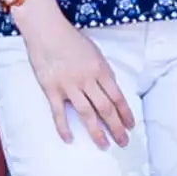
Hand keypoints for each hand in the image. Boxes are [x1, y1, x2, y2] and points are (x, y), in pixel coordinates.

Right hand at [16, 20, 133, 147]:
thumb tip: (108, 90)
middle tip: (123, 142)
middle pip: (105, 109)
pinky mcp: (51, 89)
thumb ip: (101, 71)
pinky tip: (70, 139)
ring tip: (104, 145)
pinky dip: (64, 127)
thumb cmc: (70, 38)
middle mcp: (87, 80)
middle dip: (116, 127)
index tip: (130, 126)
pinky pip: (59, 112)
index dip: (125, 113)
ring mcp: (69, 85)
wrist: (46, 29)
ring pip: (86, 114)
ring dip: (96, 132)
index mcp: (100, 69)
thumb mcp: (94, 52)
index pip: (117, 97)